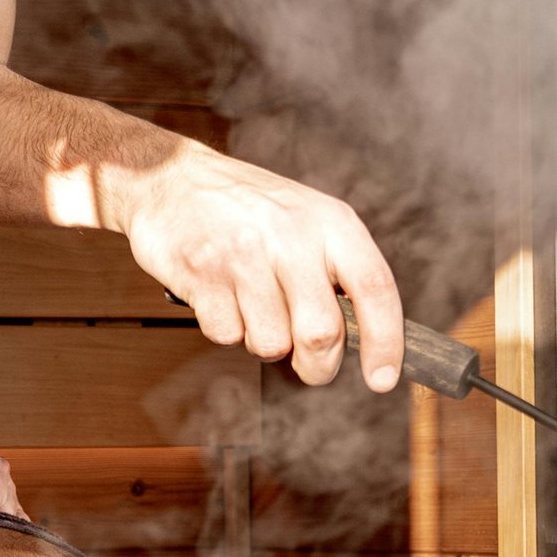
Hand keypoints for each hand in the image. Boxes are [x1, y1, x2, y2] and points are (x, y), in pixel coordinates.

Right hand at [102, 145, 403, 389]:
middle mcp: (291, 235)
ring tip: (252, 307)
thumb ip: (339, 272)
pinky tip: (220, 296)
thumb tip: (367, 340)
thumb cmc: (249, 209)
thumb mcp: (309, 219)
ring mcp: (244, 253)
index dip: (385, 341)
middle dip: (317, 366)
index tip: (382, 379)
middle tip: (308, 365)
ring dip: (263, 342)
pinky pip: (226, 335)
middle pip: (321, 333)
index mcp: (331, 222)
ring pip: (271, 344)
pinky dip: (226, 329)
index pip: (375, 287)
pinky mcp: (202, 271)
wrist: (171, 177)